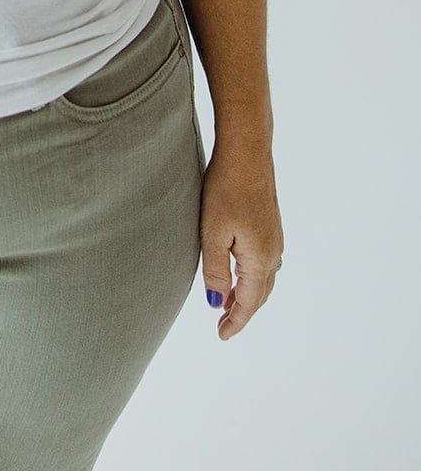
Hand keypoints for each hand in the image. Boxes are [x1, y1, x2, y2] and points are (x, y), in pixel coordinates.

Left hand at [199, 140, 283, 339]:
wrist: (246, 151)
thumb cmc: (226, 189)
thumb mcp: (212, 232)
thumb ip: (216, 271)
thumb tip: (217, 304)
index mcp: (260, 258)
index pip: (250, 302)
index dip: (236, 321)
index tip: (222, 336)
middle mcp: (273, 251)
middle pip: (260, 294)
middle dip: (243, 311)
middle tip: (223, 325)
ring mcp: (274, 236)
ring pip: (263, 278)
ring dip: (248, 294)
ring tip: (228, 302)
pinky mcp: (270, 223)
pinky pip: (264, 262)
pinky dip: (252, 276)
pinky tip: (239, 271)